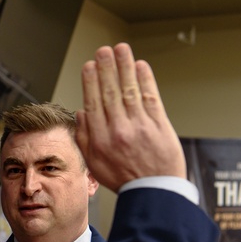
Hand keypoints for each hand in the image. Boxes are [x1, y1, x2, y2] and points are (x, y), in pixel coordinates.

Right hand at [75, 43, 184, 191]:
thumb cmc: (124, 179)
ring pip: (129, 90)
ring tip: (121, 49)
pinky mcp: (159, 126)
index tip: (89, 66)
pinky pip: (150, 98)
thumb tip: (81, 113)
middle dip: (106, 68)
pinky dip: (145, 80)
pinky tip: (140, 66)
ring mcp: (140, 127)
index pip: (93, 103)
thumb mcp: (94, 164)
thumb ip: (84, 139)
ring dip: (125, 67)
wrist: (154, 191)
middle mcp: (118, 131)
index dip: (91, 82)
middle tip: (103, 50)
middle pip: (110, 92)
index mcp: (100, 140)